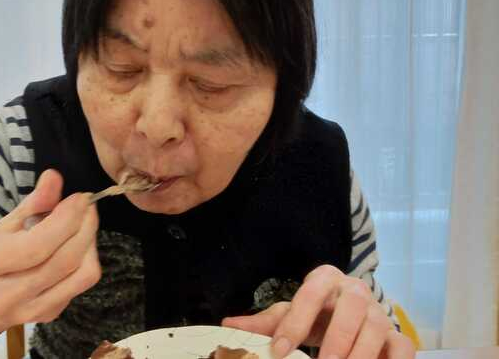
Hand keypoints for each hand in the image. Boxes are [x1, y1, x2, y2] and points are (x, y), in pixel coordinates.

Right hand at [0, 169, 100, 357]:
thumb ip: (30, 205)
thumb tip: (54, 177)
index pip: (37, 245)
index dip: (66, 219)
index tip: (79, 197)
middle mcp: (10, 295)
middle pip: (65, 260)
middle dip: (84, 226)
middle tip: (87, 204)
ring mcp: (33, 310)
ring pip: (81, 275)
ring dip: (90, 242)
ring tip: (83, 222)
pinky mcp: (50, 316)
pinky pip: (81, 284)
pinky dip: (87, 259)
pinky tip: (78, 243)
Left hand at [222, 265, 414, 358]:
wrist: (351, 319)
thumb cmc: (316, 316)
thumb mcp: (291, 315)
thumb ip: (264, 322)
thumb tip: (227, 326)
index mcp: (326, 280)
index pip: (311, 293)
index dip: (296, 321)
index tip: (281, 350)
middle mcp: (356, 291)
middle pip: (352, 306)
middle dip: (337, 337)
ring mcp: (379, 313)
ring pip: (377, 328)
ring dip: (360, 355)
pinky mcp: (398, 336)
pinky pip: (403, 347)